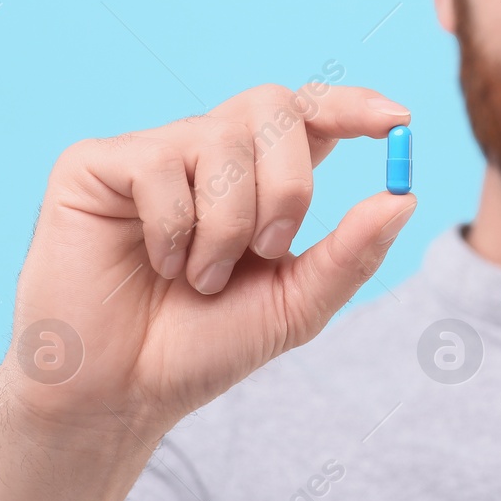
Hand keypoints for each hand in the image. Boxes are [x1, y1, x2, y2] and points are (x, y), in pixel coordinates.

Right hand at [0, 82, 414, 442]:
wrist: (120, 393)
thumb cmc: (201, 346)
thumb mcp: (296, 304)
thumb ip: (351, 253)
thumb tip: (405, 199)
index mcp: (259, 175)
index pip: (311, 113)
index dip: (353, 106)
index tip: (397, 121)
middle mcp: (208, 150)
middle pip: (274, 107)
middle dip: (289, 184)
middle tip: (270, 250)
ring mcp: (152, 152)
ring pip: (223, 140)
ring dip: (228, 225)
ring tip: (201, 277)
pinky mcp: (95, 164)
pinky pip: (160, 164)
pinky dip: (174, 229)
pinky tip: (158, 264)